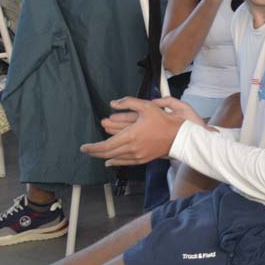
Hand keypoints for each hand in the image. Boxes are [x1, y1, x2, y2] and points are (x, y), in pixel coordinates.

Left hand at [80, 96, 201, 166]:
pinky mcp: (143, 159)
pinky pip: (125, 162)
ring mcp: (137, 156)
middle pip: (107, 153)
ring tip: (95, 153)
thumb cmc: (164, 120)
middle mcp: (131, 148)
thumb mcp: (146, 106)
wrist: (180, 136)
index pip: (105, 145)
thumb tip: (113, 103)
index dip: (92, 147)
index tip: (83, 147)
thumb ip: (128, 102)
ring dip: (103, 156)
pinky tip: (109, 162)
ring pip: (115, 158)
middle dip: (95, 152)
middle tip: (86, 150)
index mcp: (130, 135)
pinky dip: (115, 162)